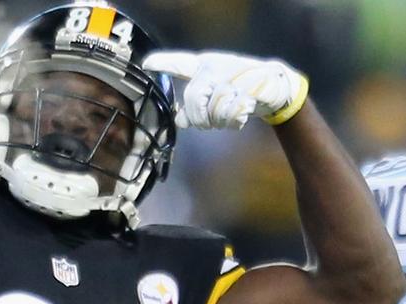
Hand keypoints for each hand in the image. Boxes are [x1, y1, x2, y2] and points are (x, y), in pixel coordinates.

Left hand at [143, 51, 308, 129]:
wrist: (274, 84)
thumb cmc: (238, 88)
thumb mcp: (214, 92)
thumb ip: (194, 104)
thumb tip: (180, 121)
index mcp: (205, 66)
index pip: (180, 63)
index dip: (162, 63)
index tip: (147, 64)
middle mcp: (216, 68)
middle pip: (194, 99)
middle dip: (198, 118)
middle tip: (206, 123)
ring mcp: (233, 77)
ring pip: (213, 110)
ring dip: (219, 121)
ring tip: (226, 117)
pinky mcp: (249, 89)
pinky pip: (231, 114)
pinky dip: (233, 121)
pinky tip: (238, 116)